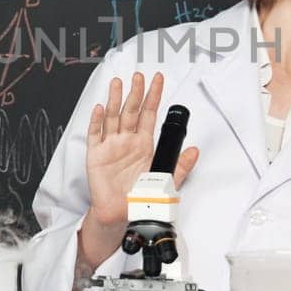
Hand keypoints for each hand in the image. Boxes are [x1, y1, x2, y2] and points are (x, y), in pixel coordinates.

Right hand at [83, 72, 198, 232]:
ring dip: (115, 99)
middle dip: (136, 92)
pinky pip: (95, 135)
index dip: (154, 96)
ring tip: (118, 83)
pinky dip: (97, 121)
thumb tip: (195, 151)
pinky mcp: (96, 155)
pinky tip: (100, 108)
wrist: (121, 215)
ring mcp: (111, 146)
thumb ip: (181, 166)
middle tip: (139, 76)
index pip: (150, 114)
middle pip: (131, 110)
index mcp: (144, 144)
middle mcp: (127, 141)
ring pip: (113, 117)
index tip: (158, 80)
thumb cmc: (140, 198)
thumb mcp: (166, 182)